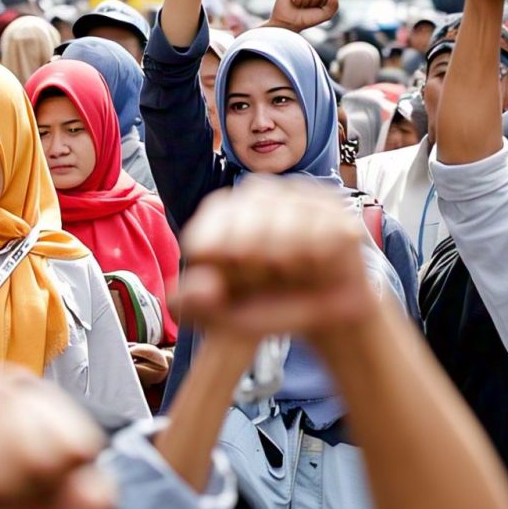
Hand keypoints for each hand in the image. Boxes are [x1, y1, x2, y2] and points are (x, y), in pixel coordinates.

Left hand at [177, 178, 377, 342]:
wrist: (328, 313)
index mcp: (220, 212)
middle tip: (272, 278)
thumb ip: (198, 308)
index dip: (225, 276)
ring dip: (291, 268)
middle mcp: (255, 191)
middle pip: (245, 241)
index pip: (206, 244)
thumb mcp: (228, 316)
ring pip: (284, 236)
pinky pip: (319, 235)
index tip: (237, 283)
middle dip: (259, 274)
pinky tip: (319, 263)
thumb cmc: (272, 306)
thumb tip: (177, 297)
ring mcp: (294, 192)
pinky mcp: (330, 202)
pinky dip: (318, 261)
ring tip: (296, 271)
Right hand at [268, 0, 339, 31]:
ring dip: (305, 1)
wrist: (289, 24)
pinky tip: (293, 1)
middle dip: (314, 1)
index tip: (314, 8)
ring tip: (298, 4)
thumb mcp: (325, 15)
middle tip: (305, 7)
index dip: (322, 1)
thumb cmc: (306, 19)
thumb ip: (333, 6)